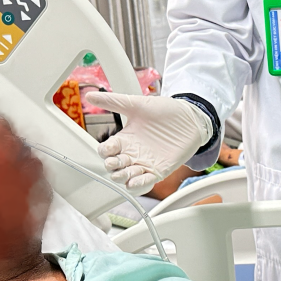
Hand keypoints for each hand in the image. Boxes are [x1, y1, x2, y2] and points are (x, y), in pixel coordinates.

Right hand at [93, 93, 211, 192]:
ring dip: (123, 177)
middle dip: (111, 167)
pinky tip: (135, 181)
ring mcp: (145, 163)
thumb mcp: (137, 104)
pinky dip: (138, 184)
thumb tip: (90, 96)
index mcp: (125, 138)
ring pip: (126, 177)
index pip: (106, 150)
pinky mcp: (159, 170)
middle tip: (115, 162)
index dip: (104, 151)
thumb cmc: (165, 110)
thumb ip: (113, 101)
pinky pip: (145, 182)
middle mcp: (132, 153)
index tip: (108, 148)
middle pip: (114, 167)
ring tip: (126, 172)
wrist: (190, 117)